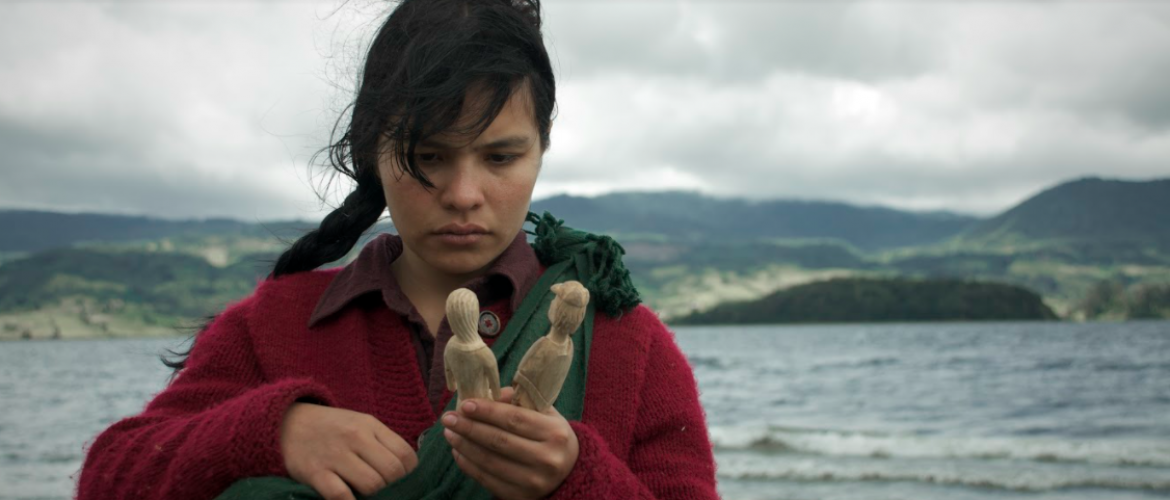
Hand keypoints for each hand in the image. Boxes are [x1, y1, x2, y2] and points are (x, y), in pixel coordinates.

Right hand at [280, 402, 418, 499]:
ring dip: (373, 496)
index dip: (408, 472)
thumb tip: (406, 468)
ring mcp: (335, 455)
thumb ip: (382, 442)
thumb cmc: (330, 428)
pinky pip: (341, 495)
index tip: (401, 479)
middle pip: (391, 471)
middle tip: (384, 489)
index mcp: (369, 425)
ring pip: (372, 485)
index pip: (405, 453)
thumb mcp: (359, 424)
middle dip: (392, 486)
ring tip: (366, 493)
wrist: (286, 422)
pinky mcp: (315, 472)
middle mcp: (355, 438)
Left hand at [441, 387, 578, 499]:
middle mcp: (547, 459)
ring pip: (490, 461)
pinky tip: (458, 452)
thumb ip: (518, 401)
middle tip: (448, 418)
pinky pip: (487, 479)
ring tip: (449, 433)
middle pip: (499, 441)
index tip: (465, 404)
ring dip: (464, 446)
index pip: (515, 419)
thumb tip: (486, 394)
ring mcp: (534, 481)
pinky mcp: (520, 497)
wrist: (569, 473)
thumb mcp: (545, 414)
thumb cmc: (551, 436)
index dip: (487, 411)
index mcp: (555, 433)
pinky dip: (468, 465)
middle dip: (469, 428)